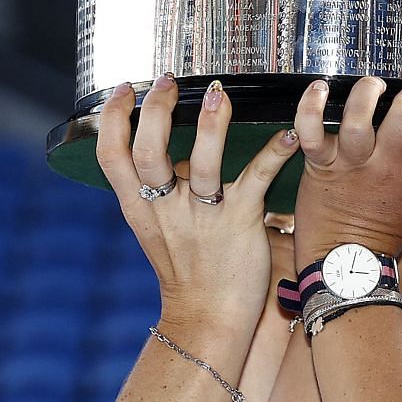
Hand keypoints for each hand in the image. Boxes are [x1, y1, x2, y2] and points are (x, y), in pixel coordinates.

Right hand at [96, 75, 299, 339]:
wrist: (208, 319)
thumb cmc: (184, 269)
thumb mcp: (153, 228)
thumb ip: (151, 189)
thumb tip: (154, 142)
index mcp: (139, 208)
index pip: (112, 156)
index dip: (114, 119)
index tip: (125, 91)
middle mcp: (165, 209)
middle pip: (149, 152)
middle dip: (158, 112)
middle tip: (169, 82)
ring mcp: (203, 217)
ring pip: (203, 165)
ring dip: (212, 126)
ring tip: (220, 95)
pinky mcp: (240, 223)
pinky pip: (257, 180)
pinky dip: (274, 154)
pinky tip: (289, 135)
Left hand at [291, 76, 401, 266]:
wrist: (344, 264)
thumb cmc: (389, 230)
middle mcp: (387, 165)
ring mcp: (352, 164)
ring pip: (359, 115)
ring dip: (367, 91)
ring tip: (374, 87)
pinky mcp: (320, 164)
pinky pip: (311, 126)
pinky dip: (311, 104)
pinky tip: (322, 88)